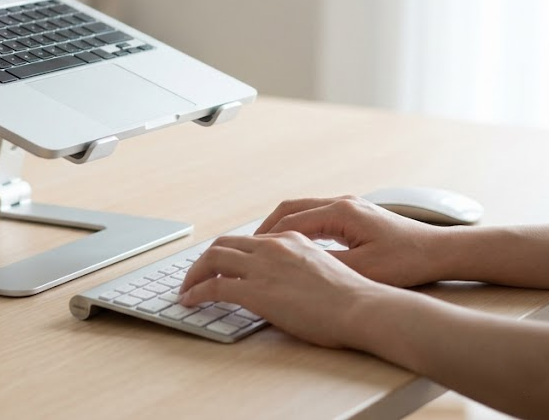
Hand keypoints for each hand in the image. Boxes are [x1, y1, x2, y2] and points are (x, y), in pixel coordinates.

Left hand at [178, 231, 382, 347]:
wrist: (361, 308)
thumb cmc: (351, 297)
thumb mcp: (321, 267)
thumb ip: (297, 266)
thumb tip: (283, 280)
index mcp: (289, 239)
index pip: (247, 240)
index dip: (228, 253)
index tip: (219, 265)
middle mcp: (272, 246)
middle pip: (223, 244)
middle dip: (204, 260)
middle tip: (195, 275)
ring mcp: (262, 266)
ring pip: (213, 259)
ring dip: (194, 274)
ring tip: (187, 288)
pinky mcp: (256, 291)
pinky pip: (214, 288)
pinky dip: (196, 292)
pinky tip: (190, 301)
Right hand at [254, 196, 445, 287]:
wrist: (440, 251)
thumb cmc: (408, 261)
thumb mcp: (364, 269)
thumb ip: (327, 265)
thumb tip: (295, 267)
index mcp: (341, 212)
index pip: (292, 220)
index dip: (267, 238)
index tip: (249, 252)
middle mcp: (342, 203)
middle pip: (291, 208)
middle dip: (267, 227)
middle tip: (248, 246)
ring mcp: (349, 206)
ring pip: (303, 209)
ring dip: (282, 225)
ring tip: (264, 245)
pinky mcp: (355, 214)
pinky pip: (316, 215)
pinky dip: (299, 226)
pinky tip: (294, 244)